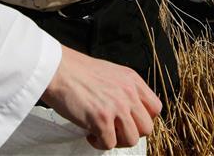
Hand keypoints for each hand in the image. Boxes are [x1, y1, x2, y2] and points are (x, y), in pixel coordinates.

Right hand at [41, 45, 161, 149]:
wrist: (57, 69)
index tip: (129, 121)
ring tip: (102, 132)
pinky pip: (109, 144)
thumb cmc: (78, 71)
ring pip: (131, 139)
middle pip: (146, 128)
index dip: (143, 119)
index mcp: (132, 81)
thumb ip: (125, 89)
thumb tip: (130, 111)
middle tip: (115, 129)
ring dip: (116, 140)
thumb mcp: (111, 73)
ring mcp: (116, 106)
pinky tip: (89, 132)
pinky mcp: (101, 119)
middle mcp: (128, 93)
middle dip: (131, 133)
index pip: (155, 109)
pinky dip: (99, 143)